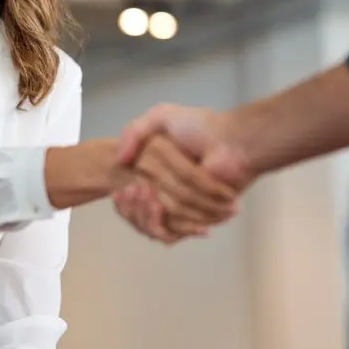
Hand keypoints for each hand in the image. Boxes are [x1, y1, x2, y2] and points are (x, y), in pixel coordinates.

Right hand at [114, 104, 256, 242]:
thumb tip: (118, 160)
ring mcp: (180, 207)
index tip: (120, 189)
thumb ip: (133, 132)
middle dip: (131, 207)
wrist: (230, 143)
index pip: (129, 197)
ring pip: (150, 224)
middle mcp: (165, 192)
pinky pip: (170, 232)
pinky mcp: (194, 219)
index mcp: (155, 174)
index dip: (122, 200)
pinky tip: (156, 206)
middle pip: (137, 214)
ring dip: (143, 214)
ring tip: (145, 193)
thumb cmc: (199, 127)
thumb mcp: (161, 116)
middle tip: (133, 189)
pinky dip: (160, 223)